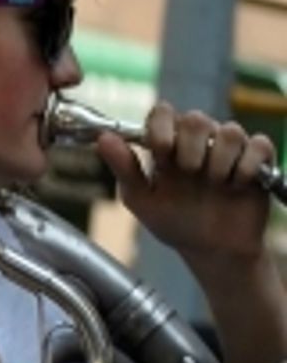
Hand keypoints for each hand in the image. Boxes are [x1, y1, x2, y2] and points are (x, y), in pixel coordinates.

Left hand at [98, 101, 273, 264]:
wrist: (211, 250)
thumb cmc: (174, 221)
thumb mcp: (142, 199)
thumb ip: (124, 168)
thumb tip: (103, 138)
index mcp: (168, 143)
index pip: (162, 112)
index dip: (161, 127)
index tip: (160, 152)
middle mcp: (199, 140)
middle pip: (196, 118)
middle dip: (189, 148)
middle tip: (188, 173)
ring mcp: (229, 148)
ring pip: (229, 131)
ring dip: (218, 163)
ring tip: (214, 185)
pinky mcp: (257, 159)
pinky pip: (258, 145)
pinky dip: (245, 168)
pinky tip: (235, 186)